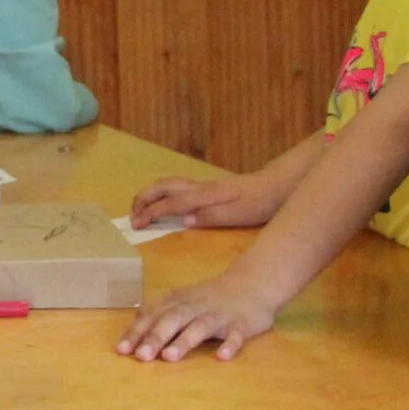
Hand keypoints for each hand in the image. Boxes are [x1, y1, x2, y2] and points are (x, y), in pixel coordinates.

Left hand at [117, 270, 282, 362]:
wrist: (254, 282)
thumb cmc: (212, 296)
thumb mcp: (183, 299)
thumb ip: (161, 311)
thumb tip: (134, 324)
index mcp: (179, 302)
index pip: (153, 316)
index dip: (137, 332)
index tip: (122, 350)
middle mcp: (195, 307)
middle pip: (172, 320)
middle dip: (155, 337)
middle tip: (141, 357)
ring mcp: (219, 315)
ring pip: (200, 327)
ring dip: (184, 341)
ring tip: (170, 357)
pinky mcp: (242, 324)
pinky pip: (236, 335)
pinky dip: (230, 345)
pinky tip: (222, 357)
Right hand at [128, 174, 267, 230]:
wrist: (276, 186)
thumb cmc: (258, 202)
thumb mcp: (238, 214)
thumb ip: (211, 216)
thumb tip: (184, 221)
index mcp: (204, 195)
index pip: (170, 203)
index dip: (151, 213)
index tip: (136, 225)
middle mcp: (200, 187)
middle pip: (163, 187)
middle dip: (143, 199)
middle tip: (132, 216)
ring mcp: (203, 186)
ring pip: (169, 184)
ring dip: (151, 194)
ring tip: (141, 210)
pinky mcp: (207, 189)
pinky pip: (177, 188)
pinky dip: (162, 194)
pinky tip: (164, 204)